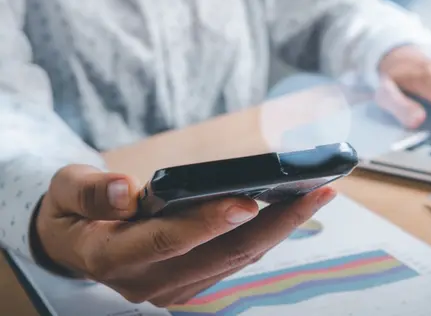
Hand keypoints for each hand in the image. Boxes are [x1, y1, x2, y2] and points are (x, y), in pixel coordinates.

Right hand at [33, 164, 335, 306]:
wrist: (76, 244)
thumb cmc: (73, 211)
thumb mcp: (64, 191)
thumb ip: (88, 191)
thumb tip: (124, 190)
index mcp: (113, 257)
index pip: (166, 241)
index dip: (207, 222)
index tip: (248, 200)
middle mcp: (148, 281)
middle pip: (220, 254)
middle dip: (273, 224)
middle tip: (315, 191)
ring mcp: (174, 288)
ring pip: (237, 259)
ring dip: (281, 228)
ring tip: (317, 194)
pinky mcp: (192, 283)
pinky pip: (236, 261)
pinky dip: (267, 235)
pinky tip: (293, 209)